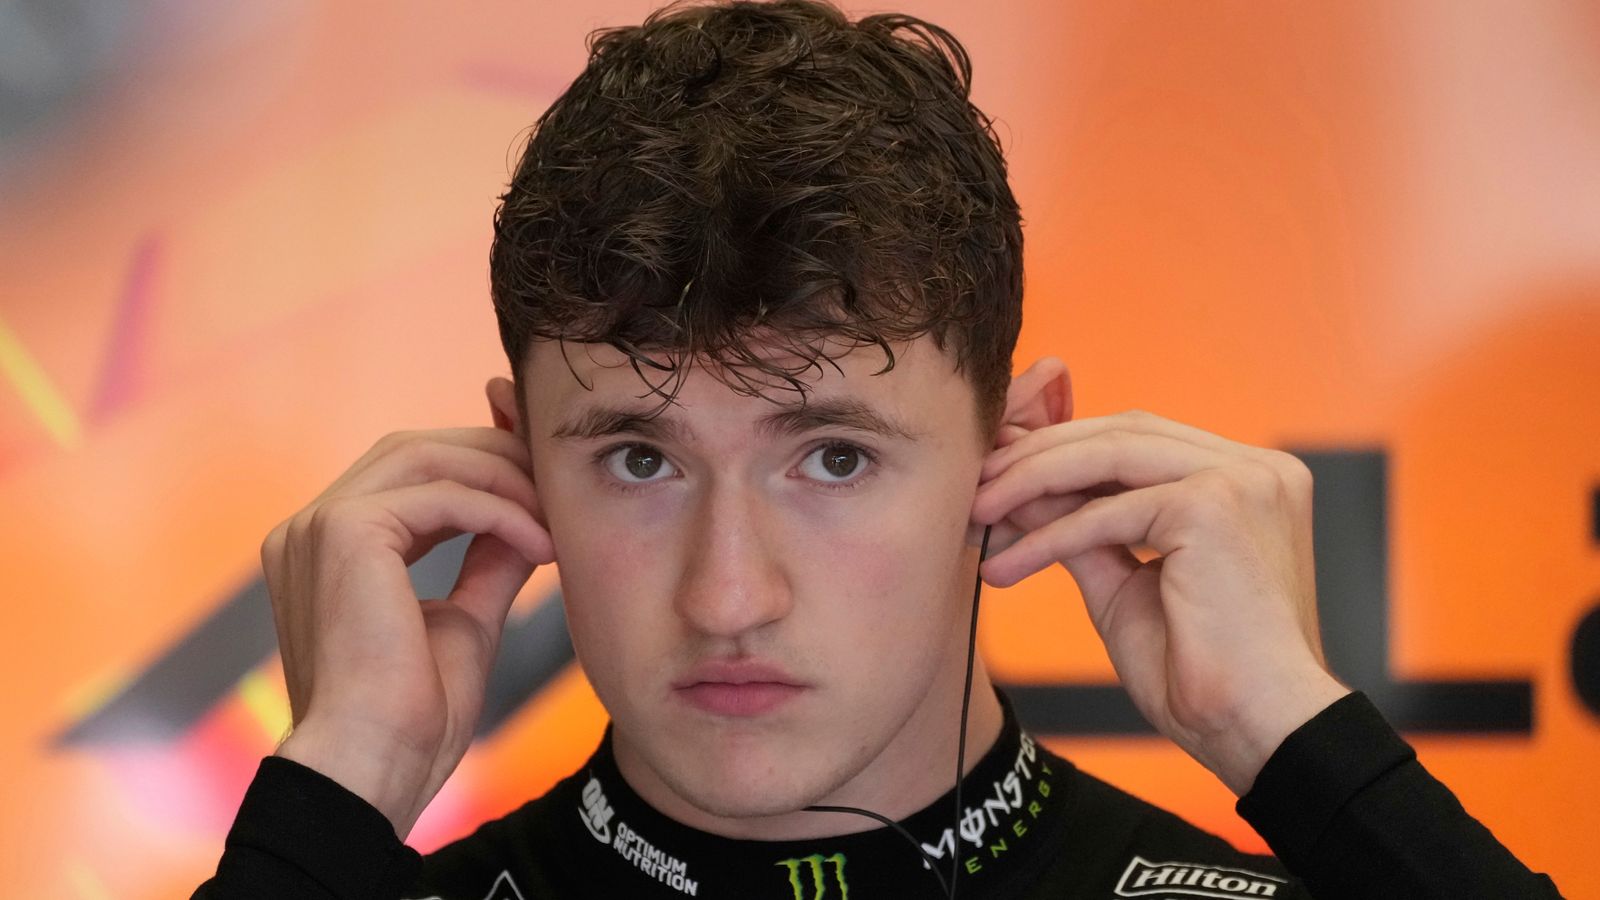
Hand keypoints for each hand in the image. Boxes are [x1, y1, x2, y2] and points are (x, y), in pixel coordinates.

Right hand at [263, 427, 553, 836]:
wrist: (372, 769)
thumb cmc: (410, 719)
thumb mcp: (464, 621)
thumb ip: (488, 563)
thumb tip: (529, 521)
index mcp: (326, 548)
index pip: (406, 475)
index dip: (477, 467)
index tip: (540, 482)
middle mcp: (310, 528)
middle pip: (414, 451)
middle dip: (493, 456)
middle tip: (556, 483)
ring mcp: (319, 525)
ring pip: (427, 458)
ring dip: (502, 478)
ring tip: (553, 514)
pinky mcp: (344, 532)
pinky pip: (443, 495)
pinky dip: (500, 510)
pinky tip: (540, 541)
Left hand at [971, 408, 1350, 794]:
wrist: (1259, 731)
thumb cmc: (1205, 673)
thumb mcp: (1124, 584)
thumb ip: (1079, 528)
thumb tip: (1016, 492)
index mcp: (1247, 478)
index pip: (1139, 439)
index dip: (1063, 449)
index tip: (999, 473)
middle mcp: (1255, 467)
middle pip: (1122, 432)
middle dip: (1038, 455)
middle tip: (975, 485)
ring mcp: (1241, 480)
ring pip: (1108, 455)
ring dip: (1030, 481)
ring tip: (977, 511)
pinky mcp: (1214, 506)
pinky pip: (1107, 513)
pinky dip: (1049, 536)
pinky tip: (1006, 563)